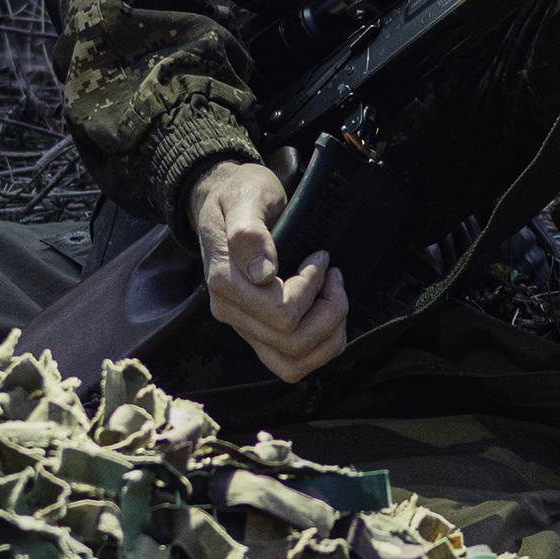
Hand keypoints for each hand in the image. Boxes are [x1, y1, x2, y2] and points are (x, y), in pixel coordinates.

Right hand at [187, 158, 349, 382]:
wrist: (224, 200)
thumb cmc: (240, 194)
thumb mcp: (245, 197)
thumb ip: (249, 232)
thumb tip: (263, 274)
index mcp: (225, 281)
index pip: (281, 312)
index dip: (312, 287)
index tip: (321, 256)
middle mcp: (230, 311)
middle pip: (292, 342)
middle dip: (329, 310)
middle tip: (334, 275)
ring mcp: (243, 326)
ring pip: (293, 363)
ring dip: (328, 335)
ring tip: (335, 297)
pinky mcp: (257, 333)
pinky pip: (291, 363)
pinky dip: (320, 346)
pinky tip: (326, 312)